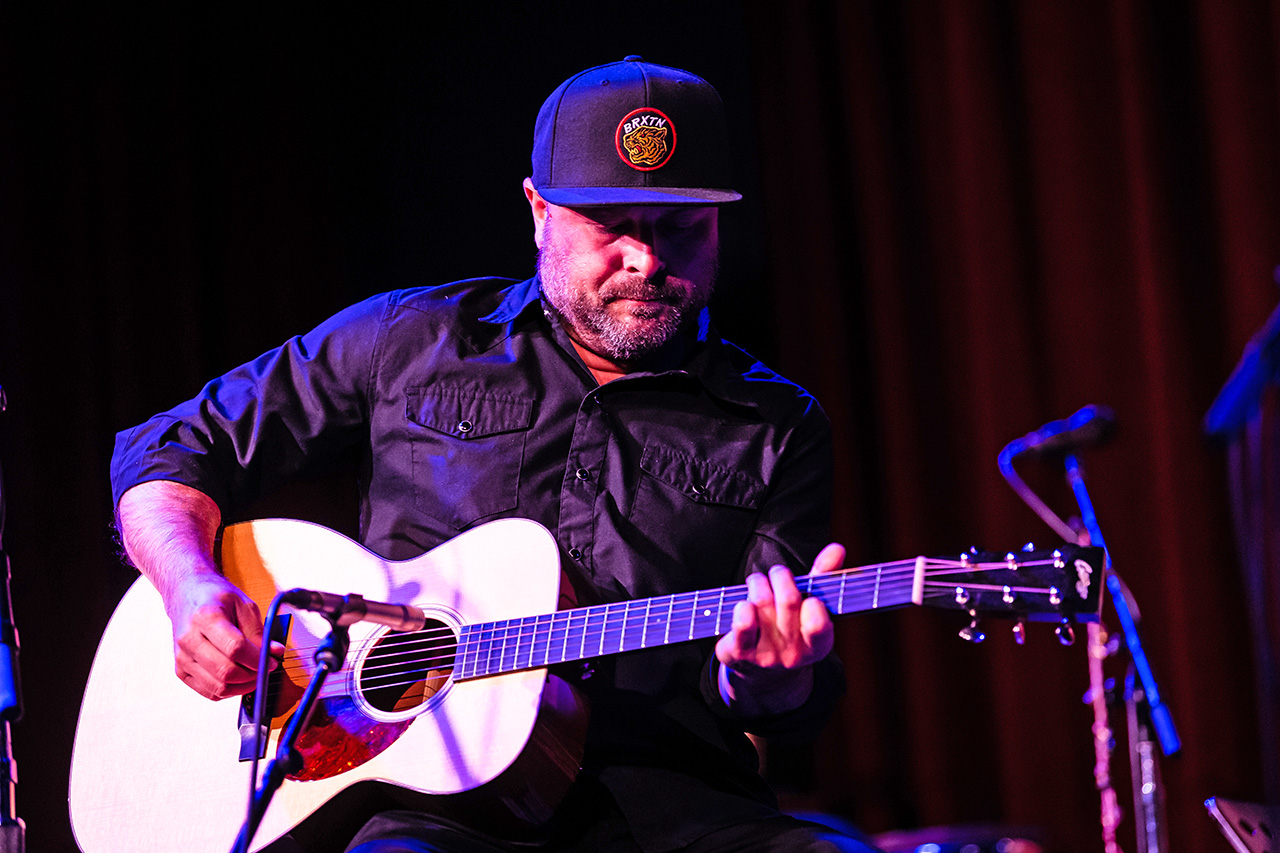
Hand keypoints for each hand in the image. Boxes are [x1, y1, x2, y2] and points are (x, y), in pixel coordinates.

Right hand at [166, 573, 277, 700]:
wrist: (186, 595)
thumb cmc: (215, 598)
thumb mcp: (243, 604)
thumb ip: (259, 630)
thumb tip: (275, 652)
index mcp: (205, 617)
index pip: (235, 648)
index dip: (258, 659)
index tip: (272, 660)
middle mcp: (189, 640)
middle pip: (226, 672)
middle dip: (253, 675)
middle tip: (265, 668)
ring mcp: (182, 658)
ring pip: (218, 687)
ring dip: (243, 686)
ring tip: (254, 673)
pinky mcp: (181, 671)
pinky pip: (209, 692)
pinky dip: (229, 690)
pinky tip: (238, 678)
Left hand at [715, 542, 844, 715]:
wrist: (760, 673)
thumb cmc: (788, 628)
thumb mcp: (809, 608)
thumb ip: (823, 579)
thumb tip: (837, 548)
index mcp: (818, 645)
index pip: (819, 624)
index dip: (814, 605)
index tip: (810, 596)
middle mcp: (793, 655)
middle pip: (789, 600)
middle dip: (781, 576)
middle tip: (777, 573)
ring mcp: (765, 656)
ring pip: (762, 602)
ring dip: (758, 583)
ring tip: (757, 583)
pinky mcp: (740, 653)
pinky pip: (742, 622)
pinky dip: (741, 605)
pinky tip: (743, 604)